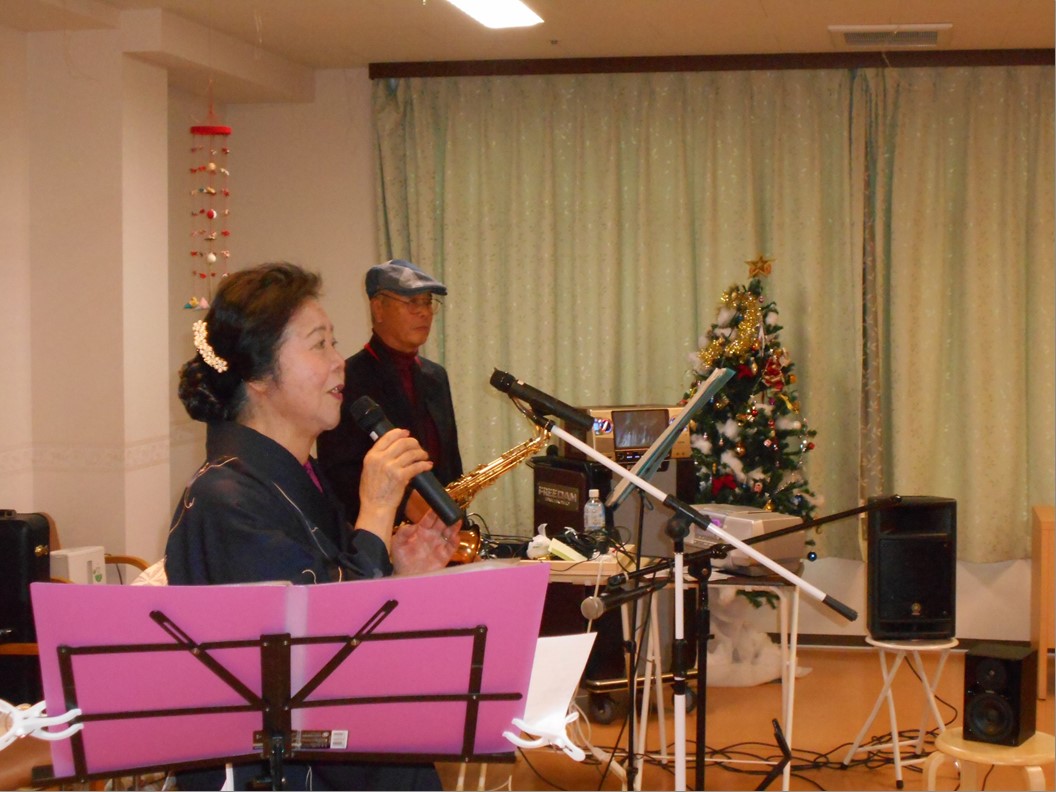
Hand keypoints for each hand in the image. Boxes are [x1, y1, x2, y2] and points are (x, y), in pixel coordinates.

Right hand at [356, 429, 432, 544]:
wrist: (375, 507)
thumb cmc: (372, 491)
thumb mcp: (368, 469)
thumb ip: (378, 458)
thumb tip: (393, 448)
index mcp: (372, 456)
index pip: (387, 437)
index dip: (399, 433)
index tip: (407, 433)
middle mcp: (381, 459)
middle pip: (402, 443)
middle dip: (414, 443)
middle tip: (418, 447)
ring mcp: (391, 467)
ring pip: (411, 453)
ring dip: (421, 453)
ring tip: (424, 456)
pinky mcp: (401, 477)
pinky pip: (416, 466)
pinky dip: (424, 465)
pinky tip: (428, 465)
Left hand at [391, 510, 460, 574]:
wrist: (407, 578)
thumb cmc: (401, 561)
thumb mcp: (397, 544)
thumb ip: (403, 533)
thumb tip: (412, 525)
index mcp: (421, 531)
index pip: (429, 518)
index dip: (433, 511)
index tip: (437, 505)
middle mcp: (431, 536)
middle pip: (441, 523)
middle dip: (446, 516)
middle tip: (450, 510)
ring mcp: (438, 545)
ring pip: (449, 533)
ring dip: (453, 526)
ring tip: (456, 520)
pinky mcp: (444, 556)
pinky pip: (452, 547)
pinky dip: (455, 541)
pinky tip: (455, 537)